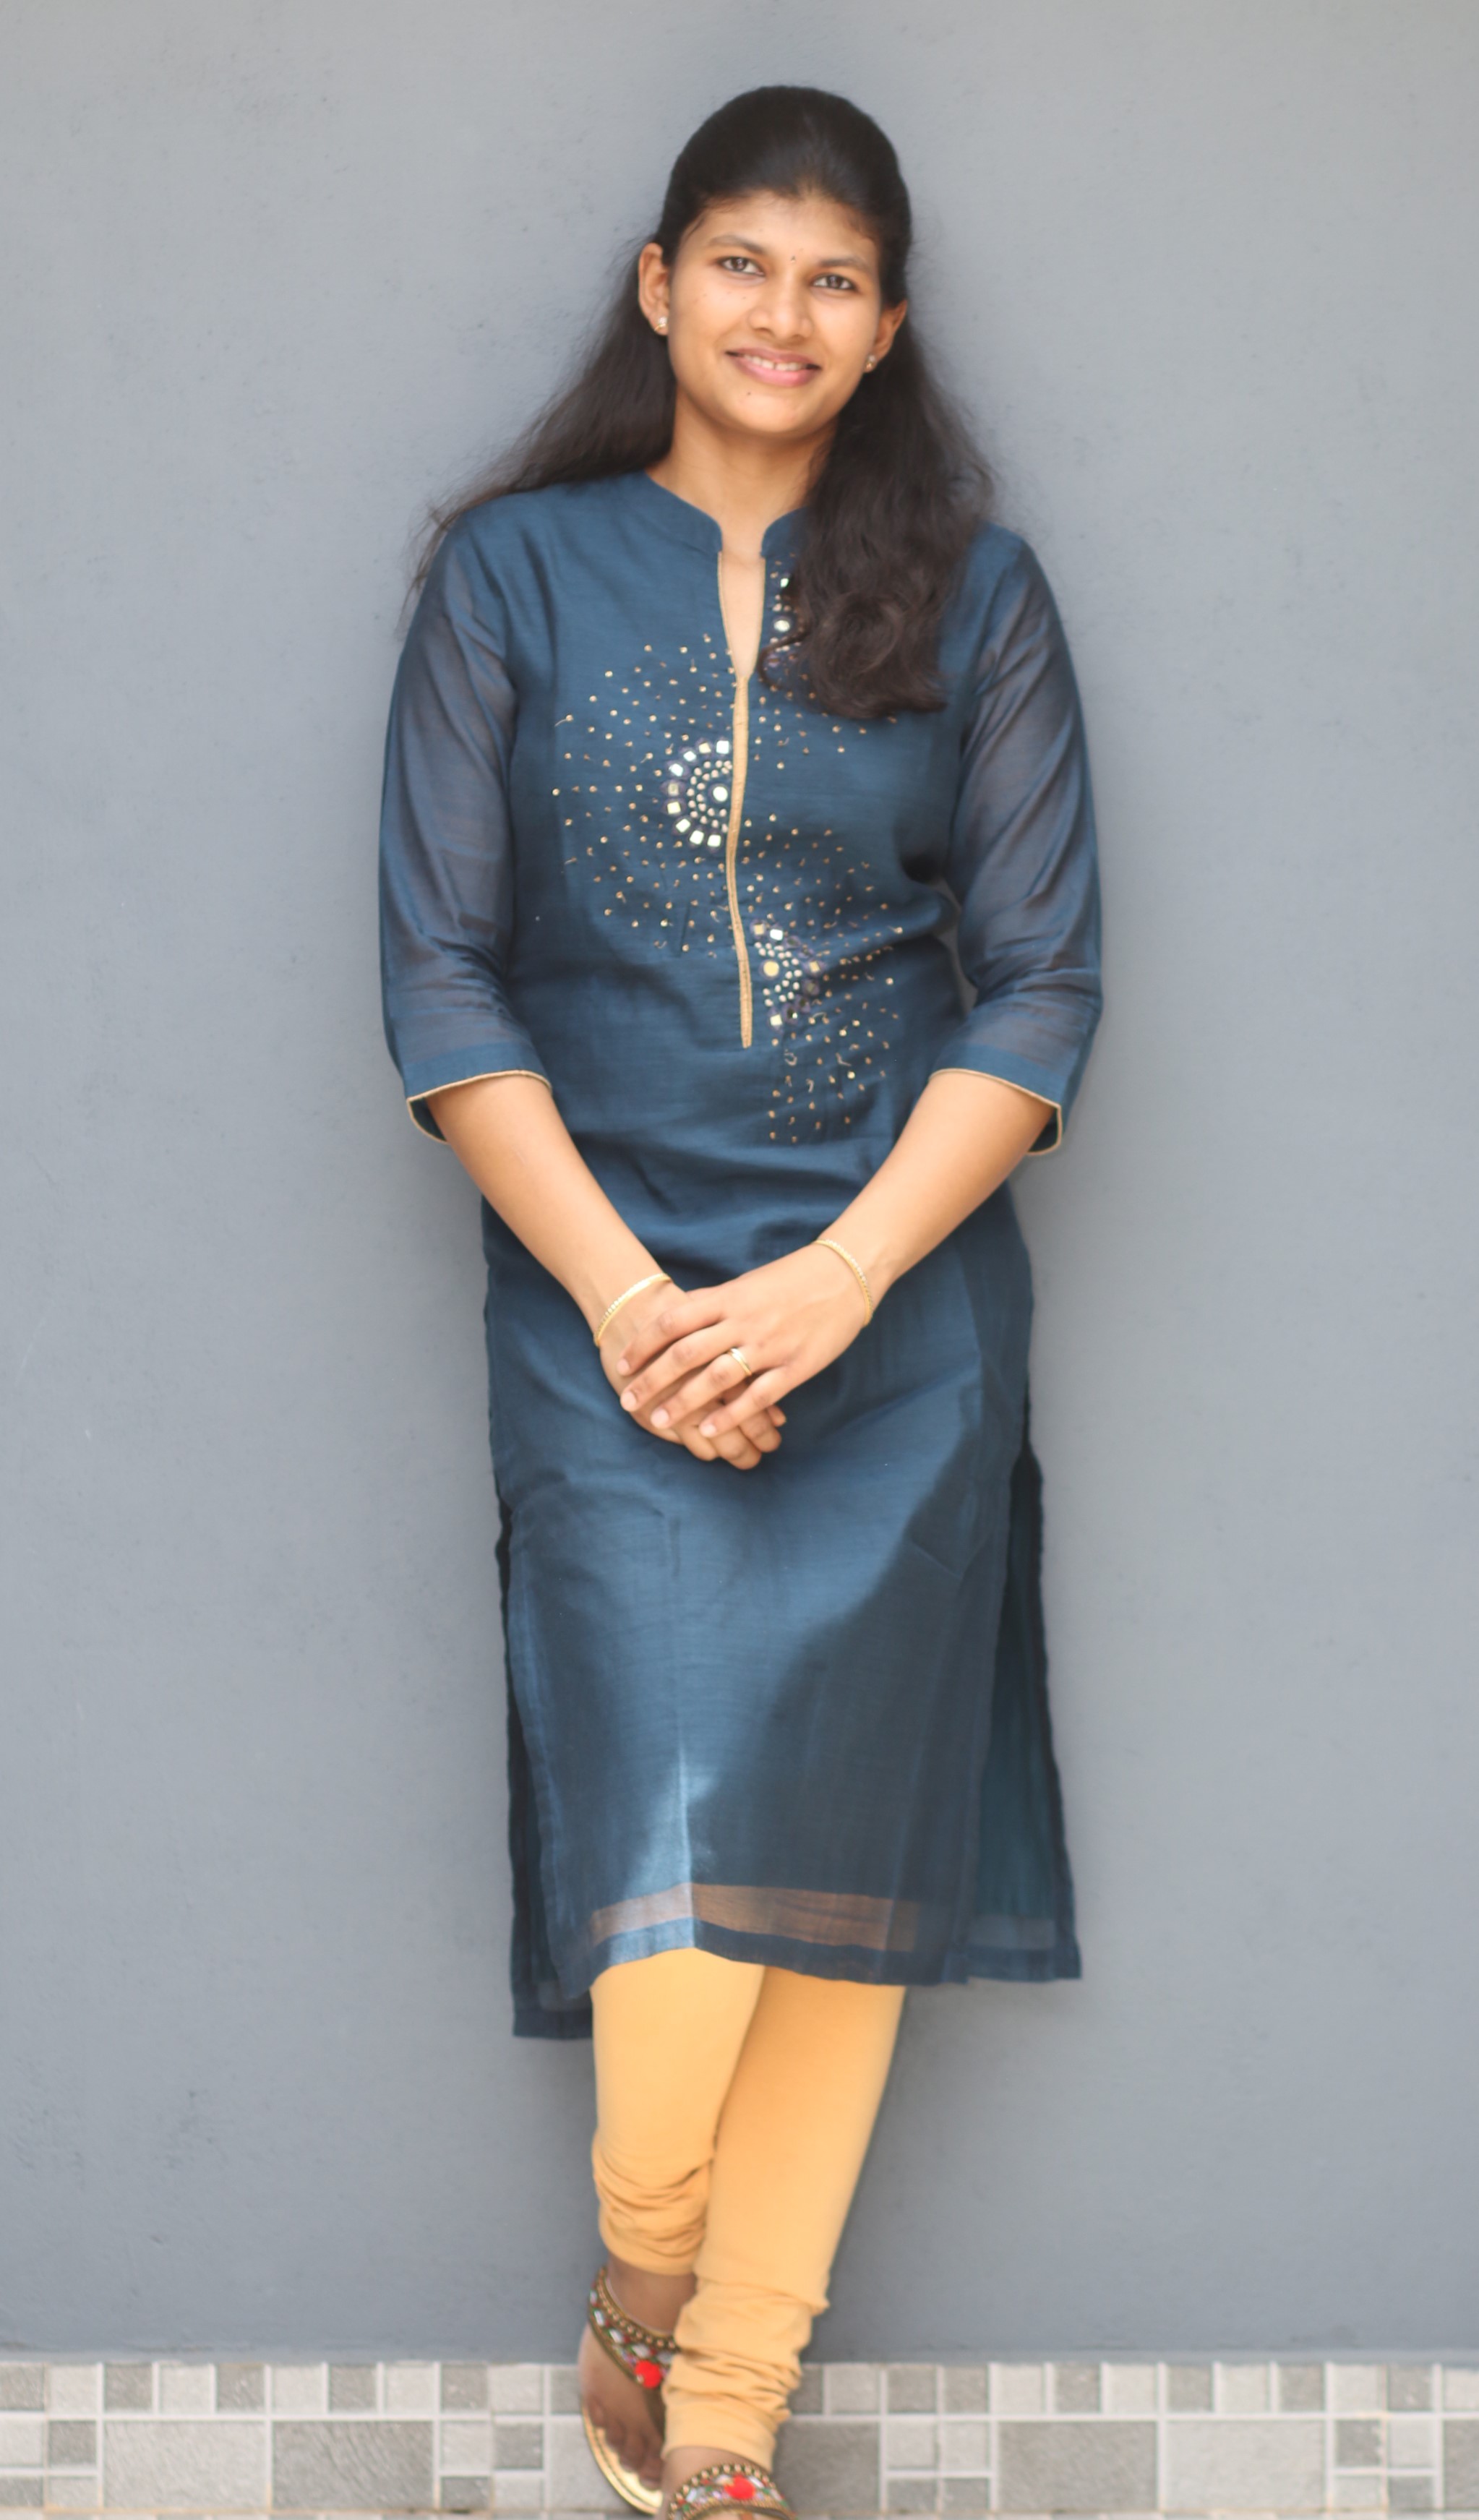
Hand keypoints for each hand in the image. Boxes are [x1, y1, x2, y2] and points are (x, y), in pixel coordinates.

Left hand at [615, 1244, 868, 1441]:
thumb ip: (712, 1303)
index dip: (643, 1344)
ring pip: (717, 1378)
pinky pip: (757, 1397)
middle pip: (685, 1353)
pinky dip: (730, 1416)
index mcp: (728, 1297)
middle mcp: (744, 1321)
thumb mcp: (746, 1283)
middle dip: (652, 1379)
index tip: (621, 1364)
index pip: (672, 1320)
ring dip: (684, 1402)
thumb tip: (676, 1316)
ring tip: (659, 1421)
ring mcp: (769, 1345)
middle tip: (628, 1400)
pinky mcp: (795, 1367)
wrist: (845, 1275)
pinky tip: (709, 1431)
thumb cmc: (792, 1278)